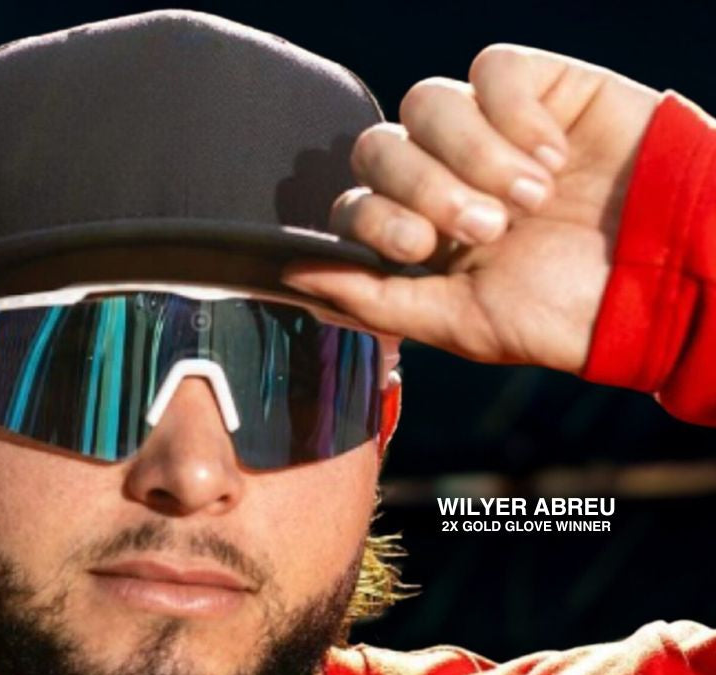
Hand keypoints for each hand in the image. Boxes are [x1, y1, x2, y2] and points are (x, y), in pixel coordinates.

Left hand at [282, 45, 660, 371]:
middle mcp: (448, 178)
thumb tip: (295, 275)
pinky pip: (490, 70)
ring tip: (531, 198)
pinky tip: (554, 155)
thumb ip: (377, 299)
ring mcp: (491, 132)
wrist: (660, 279)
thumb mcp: (460, 324)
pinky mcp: (540, 88)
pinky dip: (515, 115)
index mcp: (424, 236)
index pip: (358, 201)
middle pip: (382, 146)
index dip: (375, 215)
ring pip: (428, 102)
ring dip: (474, 156)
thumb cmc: (563, 314)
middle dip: (426, 188)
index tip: (422, 246)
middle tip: (487, 227)